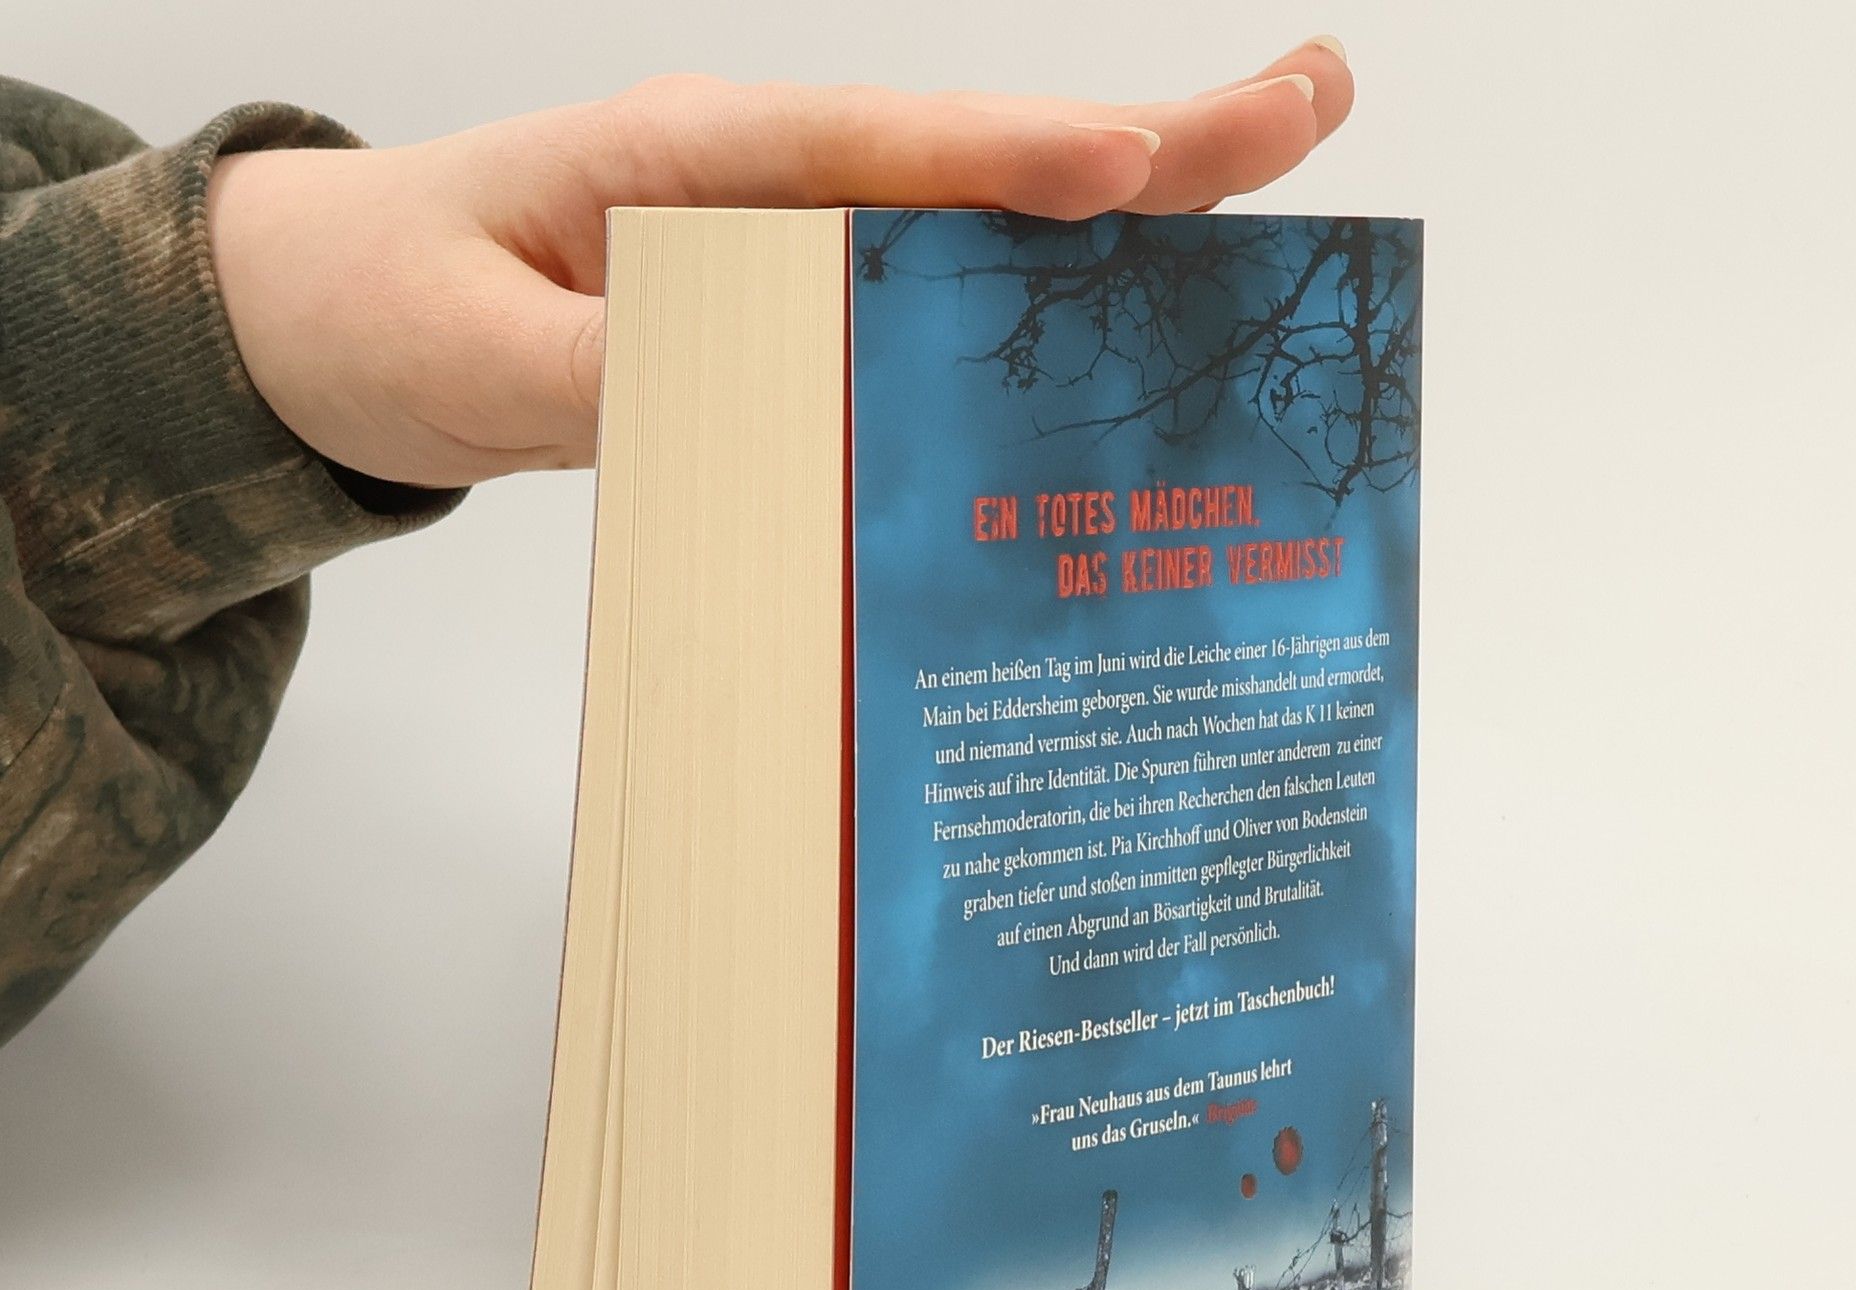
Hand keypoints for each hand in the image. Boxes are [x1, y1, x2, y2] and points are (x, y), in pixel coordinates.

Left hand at [206, 44, 1353, 489]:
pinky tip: (1123, 324)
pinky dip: (1033, 306)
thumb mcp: (473, 358)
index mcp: (692, 165)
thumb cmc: (391, 309)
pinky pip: (928, 305)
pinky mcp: (791, 310)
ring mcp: (788, 246)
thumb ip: (605, 384)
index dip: (1016, 158)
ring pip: (975, 228)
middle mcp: (765, 189)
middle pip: (973, 164)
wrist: (339, 322)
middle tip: (1307, 105)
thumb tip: (759, 411)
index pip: (878, 153)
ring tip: (1270, 180)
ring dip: (1119, 216)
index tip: (1140, 159)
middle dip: (1140, 146)